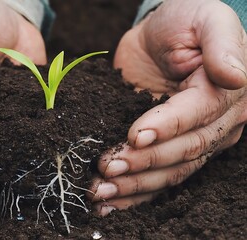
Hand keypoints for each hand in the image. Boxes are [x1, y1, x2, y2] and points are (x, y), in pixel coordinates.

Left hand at [89, 0, 246, 214]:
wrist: (162, 35)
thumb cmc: (184, 22)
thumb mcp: (206, 18)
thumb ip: (221, 43)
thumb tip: (233, 75)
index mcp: (227, 93)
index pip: (197, 116)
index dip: (166, 128)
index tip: (133, 135)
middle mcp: (216, 123)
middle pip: (183, 151)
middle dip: (144, 162)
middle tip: (107, 166)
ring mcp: (193, 140)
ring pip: (169, 172)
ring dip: (134, 185)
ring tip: (101, 189)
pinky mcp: (168, 148)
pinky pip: (157, 177)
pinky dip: (133, 192)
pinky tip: (110, 202)